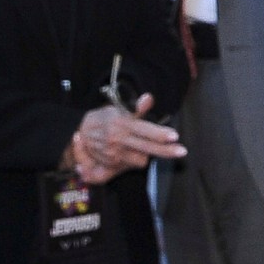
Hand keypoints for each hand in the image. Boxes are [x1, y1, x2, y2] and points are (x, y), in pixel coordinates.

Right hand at [66, 94, 184, 184]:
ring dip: (148, 154)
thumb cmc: (104, 119)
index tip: (174, 136)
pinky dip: (137, 159)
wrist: (80, 133)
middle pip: (146, 147)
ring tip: (150, 146)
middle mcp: (118, 140)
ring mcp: (115, 153)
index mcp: (121, 124)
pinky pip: (132, 165)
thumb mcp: (118, 108)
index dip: (159, 134)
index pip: (144, 130)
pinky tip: (138, 152)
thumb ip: (136, 107)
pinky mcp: (112, 164)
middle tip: (182, 151)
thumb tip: (148, 98)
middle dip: (165, 150)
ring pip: (141, 159)